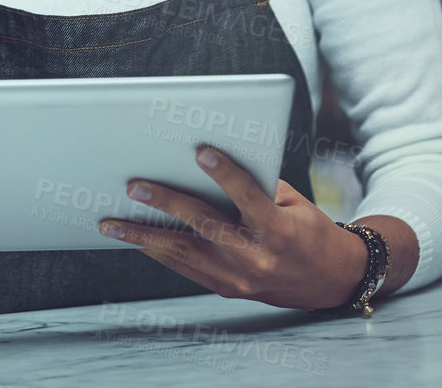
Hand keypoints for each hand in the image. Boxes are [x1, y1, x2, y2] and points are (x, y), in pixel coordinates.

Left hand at [97, 144, 368, 310]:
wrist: (331, 280)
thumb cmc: (309, 230)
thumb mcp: (293, 202)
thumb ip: (256, 185)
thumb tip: (206, 164)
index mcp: (279, 231)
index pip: (248, 197)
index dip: (226, 174)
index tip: (200, 151)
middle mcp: (258, 258)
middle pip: (204, 228)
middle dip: (165, 206)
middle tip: (133, 187)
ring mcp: (240, 279)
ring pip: (184, 254)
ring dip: (143, 237)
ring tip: (111, 224)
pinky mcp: (228, 290)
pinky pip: (186, 269)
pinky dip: (159, 251)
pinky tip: (135, 237)